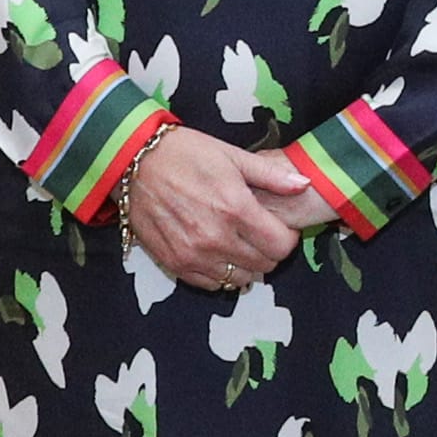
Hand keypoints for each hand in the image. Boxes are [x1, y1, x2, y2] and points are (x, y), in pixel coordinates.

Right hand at [126, 126, 315, 293]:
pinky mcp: (173, 263)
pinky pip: (210, 283)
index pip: (280, 246)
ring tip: (237, 242)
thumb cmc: (185, 153)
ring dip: (245, 265)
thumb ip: (271, 176)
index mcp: (235, 208)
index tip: (280, 227)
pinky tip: (216, 252)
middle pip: (263, 265)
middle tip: (259, 234)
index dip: (287, 238)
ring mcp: (193, 254)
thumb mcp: (232, 156)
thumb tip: (304, 184)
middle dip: (268, 251)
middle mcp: (215, 237)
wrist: (133, 161)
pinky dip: (220, 273)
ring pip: (238, 279)